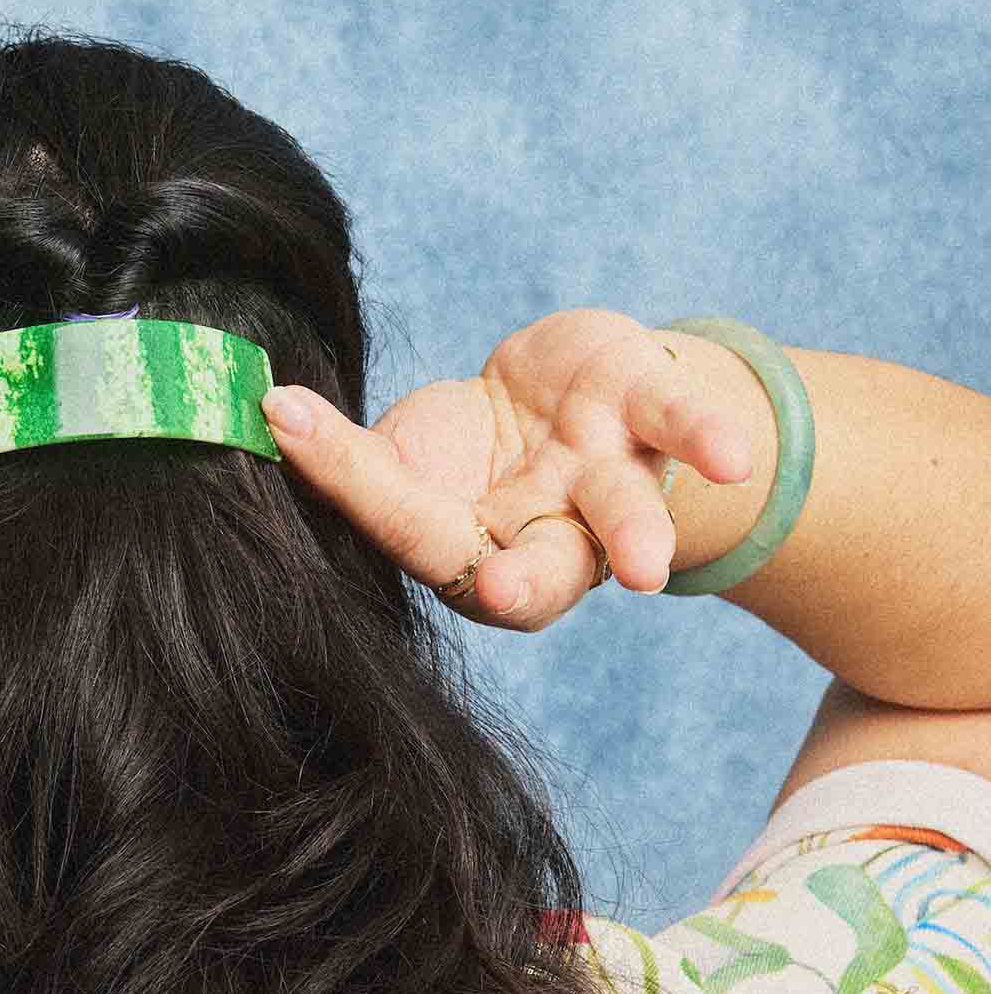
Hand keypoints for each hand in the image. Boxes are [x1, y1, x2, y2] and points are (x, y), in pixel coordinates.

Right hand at [261, 308, 758, 627]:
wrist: (556, 400)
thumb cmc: (460, 453)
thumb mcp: (401, 462)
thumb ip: (356, 468)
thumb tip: (262, 415)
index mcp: (464, 553)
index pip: (407, 525)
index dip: (355, 485)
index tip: (288, 426)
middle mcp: (539, 537)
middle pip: (534, 570)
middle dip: (526, 584)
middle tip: (512, 593)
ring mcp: (595, 481)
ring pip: (615, 512)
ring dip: (630, 535)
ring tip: (640, 568)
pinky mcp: (642, 416)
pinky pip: (676, 427)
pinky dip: (704, 437)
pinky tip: (731, 458)